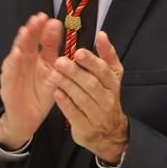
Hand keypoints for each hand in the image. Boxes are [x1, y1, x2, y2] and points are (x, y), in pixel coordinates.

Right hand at [0, 13, 61, 149]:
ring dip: (21, 42)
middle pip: (28, 43)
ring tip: (26, 30)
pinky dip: (12, 63)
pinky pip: (9, 73)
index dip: (45, 30)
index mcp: (38, 60)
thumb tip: (72, 46)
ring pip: (17, 54)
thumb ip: (59, 61)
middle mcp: (25, 63)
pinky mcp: (7, 85)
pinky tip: (17, 54)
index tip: (53, 20)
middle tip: (38, 18)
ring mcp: (14, 72)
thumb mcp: (53, 77)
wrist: (27, 120)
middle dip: (32, 30)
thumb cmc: (40, 97)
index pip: (41, 41)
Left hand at [48, 30, 129, 163]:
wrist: (109, 133)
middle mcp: (107, 99)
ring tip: (54, 74)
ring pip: (82, 98)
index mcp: (112, 83)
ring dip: (68, 85)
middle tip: (60, 61)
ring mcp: (97, 114)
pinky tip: (56, 93)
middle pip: (92, 84)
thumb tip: (101, 34)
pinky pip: (75, 114)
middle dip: (75, 72)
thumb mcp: (111, 77)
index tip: (78, 52)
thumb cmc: (105, 98)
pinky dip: (65, 103)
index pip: (104, 71)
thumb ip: (107, 56)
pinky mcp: (85, 127)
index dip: (92, 61)